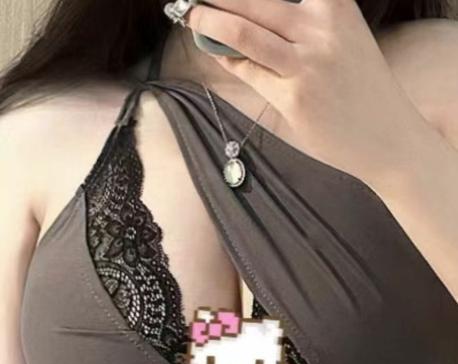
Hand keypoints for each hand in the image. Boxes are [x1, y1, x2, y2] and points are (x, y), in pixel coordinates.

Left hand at [186, 0, 426, 187]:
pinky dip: (228, 59)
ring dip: (209, 21)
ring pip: (244, 32)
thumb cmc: (361, 87)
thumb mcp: (342, 39)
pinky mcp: (293, 97)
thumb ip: (301, 26)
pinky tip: (216, 51)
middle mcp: (321, 27)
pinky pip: (249, 72)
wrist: (388, 136)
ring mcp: (306, 64)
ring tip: (190, 14)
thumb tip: (246, 17)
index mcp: (334, 5)